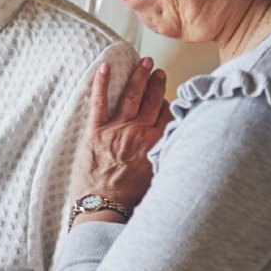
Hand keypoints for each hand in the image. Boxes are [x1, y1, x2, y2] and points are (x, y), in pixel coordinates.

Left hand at [69, 58, 171, 215]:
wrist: (103, 209)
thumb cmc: (131, 200)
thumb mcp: (160, 179)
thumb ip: (167, 158)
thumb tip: (175, 148)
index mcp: (156, 144)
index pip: (167, 115)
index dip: (168, 104)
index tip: (168, 98)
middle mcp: (138, 132)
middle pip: (152, 101)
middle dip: (156, 83)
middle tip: (159, 71)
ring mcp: (116, 129)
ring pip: (130, 96)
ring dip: (139, 77)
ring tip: (144, 62)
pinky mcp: (95, 131)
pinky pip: (99, 101)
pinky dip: (101, 82)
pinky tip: (104, 66)